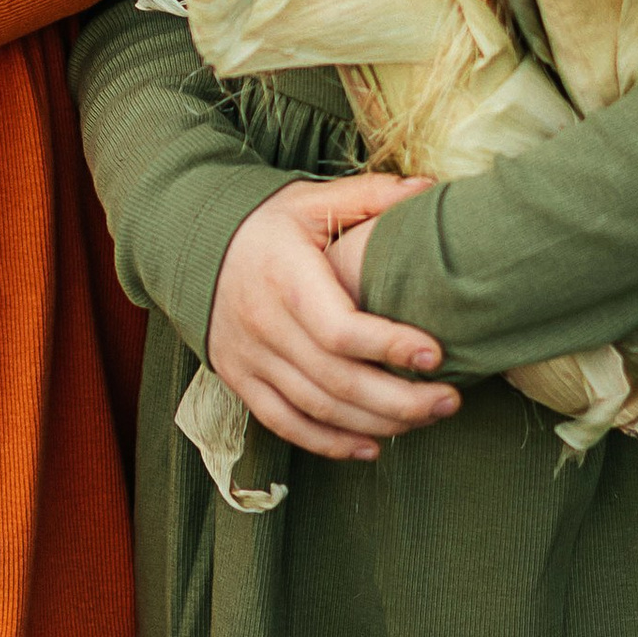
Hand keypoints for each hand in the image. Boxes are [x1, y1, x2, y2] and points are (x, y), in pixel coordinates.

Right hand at [207, 174, 450, 460]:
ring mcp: (250, 358)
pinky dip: (328, 443)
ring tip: (424, 420)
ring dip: (375, 423)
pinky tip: (371, 448)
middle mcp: (265, 325)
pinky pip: (285, 423)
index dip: (389, 346)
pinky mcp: (240, 380)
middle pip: (336, 380)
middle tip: (449, 400)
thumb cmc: (263, 223)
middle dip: (398, 398)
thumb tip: (430, 188)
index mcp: (286, 280)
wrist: (187, 243)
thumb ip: (370, 196)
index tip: (436, 354)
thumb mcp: (310, 200)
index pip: (340, 328)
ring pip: (317, 408)